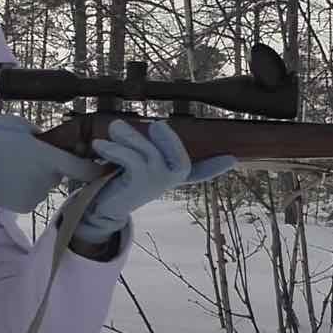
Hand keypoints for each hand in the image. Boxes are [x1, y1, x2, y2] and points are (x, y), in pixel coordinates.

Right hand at [0, 115, 102, 212]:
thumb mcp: (20, 126)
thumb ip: (40, 135)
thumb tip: (47, 142)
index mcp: (49, 158)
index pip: (84, 169)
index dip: (95, 169)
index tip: (103, 168)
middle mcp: (48, 180)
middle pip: (60, 174)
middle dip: (51, 166)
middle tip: (29, 157)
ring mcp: (37, 195)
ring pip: (45, 185)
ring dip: (37, 179)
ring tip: (13, 168)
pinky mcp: (25, 207)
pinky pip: (33, 196)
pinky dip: (26, 190)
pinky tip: (9, 181)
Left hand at [74, 120, 235, 243]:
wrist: (102, 208)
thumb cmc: (119, 180)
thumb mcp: (136, 162)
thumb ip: (140, 146)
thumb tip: (124, 127)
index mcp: (172, 175)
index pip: (198, 172)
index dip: (214, 167)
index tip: (233, 160)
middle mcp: (169, 180)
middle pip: (176, 153)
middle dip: (168, 139)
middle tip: (158, 124)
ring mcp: (157, 183)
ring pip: (148, 152)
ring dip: (128, 137)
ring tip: (114, 127)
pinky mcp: (140, 183)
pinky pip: (131, 159)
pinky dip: (114, 149)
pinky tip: (99, 145)